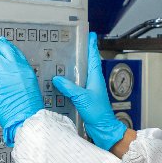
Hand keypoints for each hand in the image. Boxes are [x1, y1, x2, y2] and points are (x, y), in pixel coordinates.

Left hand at [0, 37, 42, 146]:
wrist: (26, 116)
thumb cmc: (28, 108)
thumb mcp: (30, 88)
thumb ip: (21, 79)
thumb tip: (13, 78)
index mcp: (27, 70)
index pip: (16, 52)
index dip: (8, 46)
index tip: (3, 43)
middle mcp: (16, 68)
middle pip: (4, 48)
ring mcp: (4, 72)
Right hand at [52, 32, 125, 149]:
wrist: (103, 128)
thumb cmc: (99, 113)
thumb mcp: (82, 98)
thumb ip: (70, 88)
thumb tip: (58, 79)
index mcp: (96, 78)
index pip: (94, 57)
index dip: (92, 46)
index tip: (90, 35)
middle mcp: (94, 81)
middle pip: (88, 63)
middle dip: (84, 52)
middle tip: (78, 43)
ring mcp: (90, 89)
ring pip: (83, 73)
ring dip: (77, 65)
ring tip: (69, 58)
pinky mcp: (86, 97)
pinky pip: (78, 84)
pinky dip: (72, 79)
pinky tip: (65, 80)